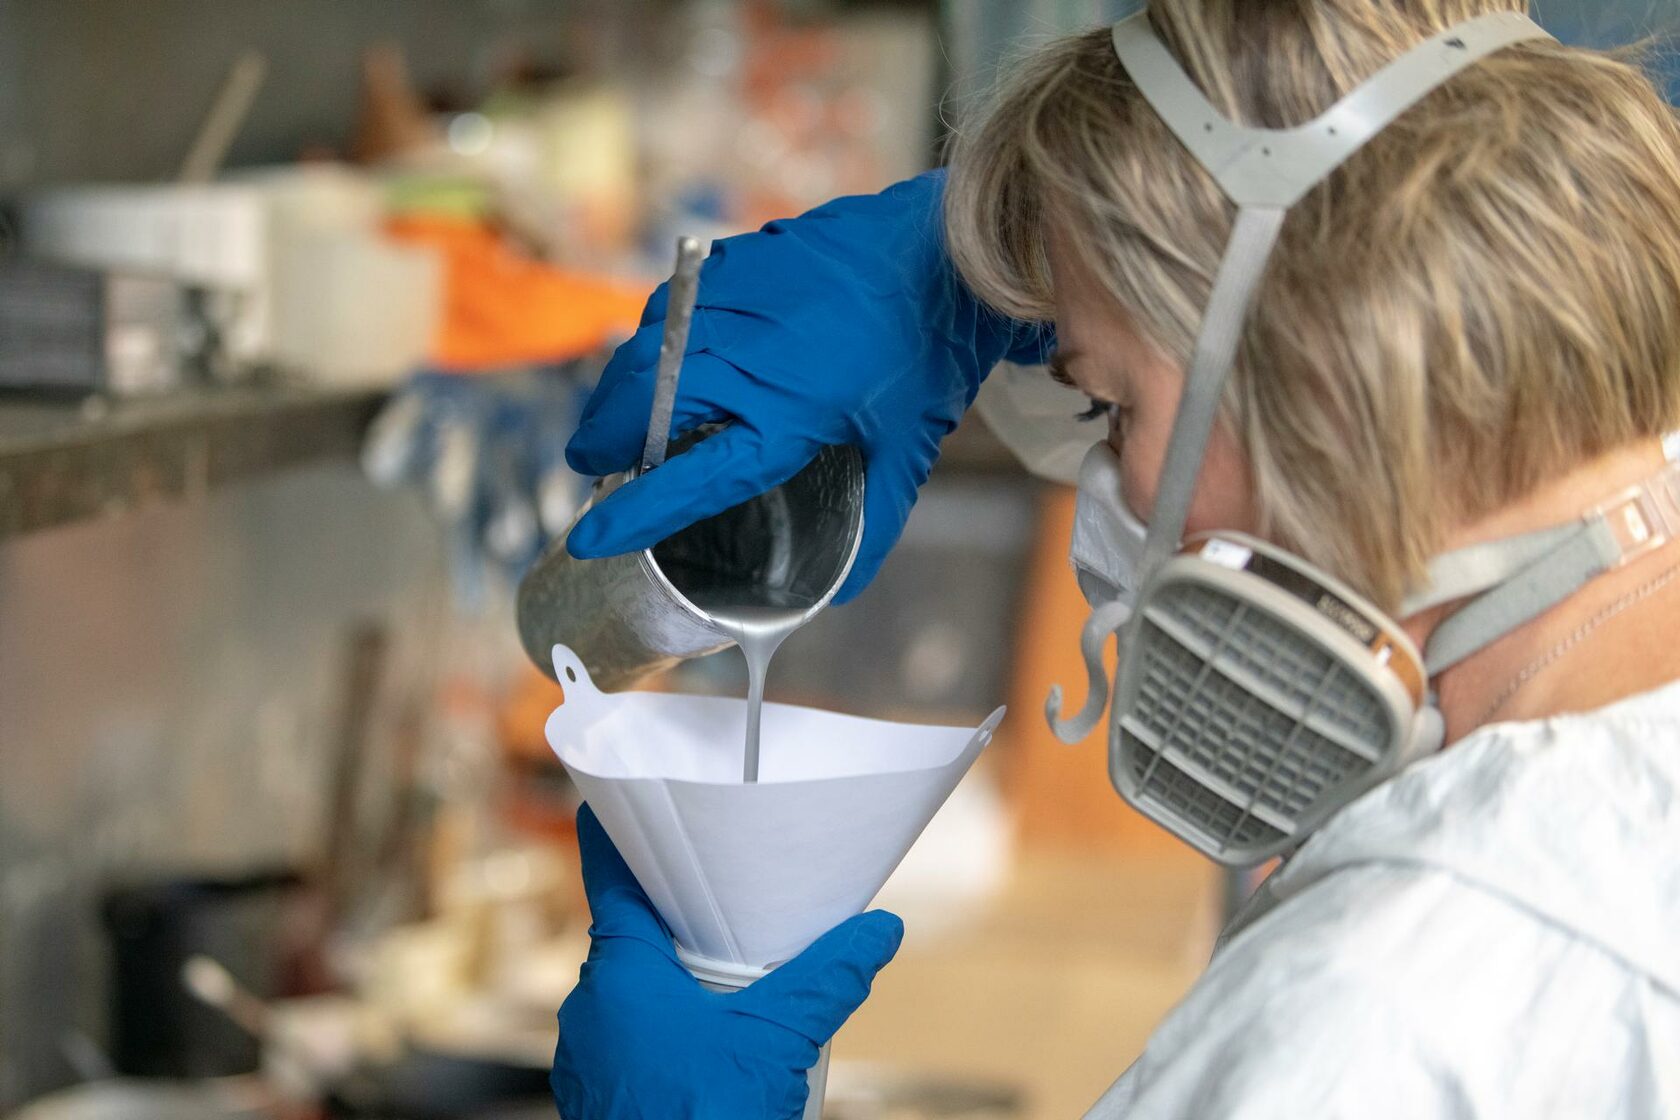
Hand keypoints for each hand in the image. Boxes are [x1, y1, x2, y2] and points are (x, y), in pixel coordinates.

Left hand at [551, 805, 904, 1119]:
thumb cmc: (700, 1119)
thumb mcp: (777, 1038)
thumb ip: (827, 979)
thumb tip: (878, 932)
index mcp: (619, 971)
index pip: (607, 876)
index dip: (616, 834)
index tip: (618, 803)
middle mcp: (589, 1008)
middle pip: (627, 935)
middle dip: (673, 918)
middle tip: (718, 901)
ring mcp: (587, 1059)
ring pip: (627, 993)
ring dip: (669, 981)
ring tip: (725, 980)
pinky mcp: (598, 1099)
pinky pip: (628, 1042)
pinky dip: (663, 1031)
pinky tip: (708, 1045)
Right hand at [563, 171, 1048, 601]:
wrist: (949, 252)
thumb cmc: (931, 354)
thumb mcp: (907, 451)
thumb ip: (873, 521)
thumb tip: (843, 588)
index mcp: (787, 414)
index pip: (690, 479)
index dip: (634, 514)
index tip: (588, 540)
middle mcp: (747, 356)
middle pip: (641, 404)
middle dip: (602, 439)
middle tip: (589, 464)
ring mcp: (735, 299)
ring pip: (645, 348)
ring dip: (619, 387)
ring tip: (617, 418)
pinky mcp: (737, 259)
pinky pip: (671, 303)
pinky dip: (652, 337)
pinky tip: (661, 355)